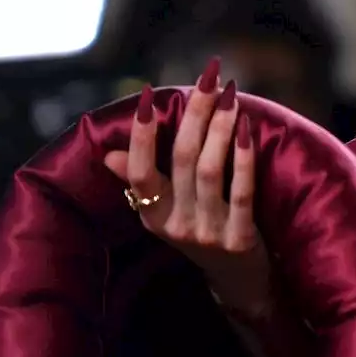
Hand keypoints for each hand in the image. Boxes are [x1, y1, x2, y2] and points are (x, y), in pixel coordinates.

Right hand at [104, 57, 271, 316]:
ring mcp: (207, 233)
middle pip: (181, 159)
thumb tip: (108, 153)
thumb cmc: (201, 230)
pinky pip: (241, 192)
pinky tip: (247, 129)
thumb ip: (141, 181)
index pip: (139, 170)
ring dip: (219, 127)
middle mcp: (174, 224)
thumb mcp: (165, 210)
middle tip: (208, 75)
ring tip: (230, 93)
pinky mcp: (239, 240)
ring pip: (209, 171)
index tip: (150, 93)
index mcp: (151, 213)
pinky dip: (243, 158)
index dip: (142, 133)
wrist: (238, 281)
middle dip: (195, 112)